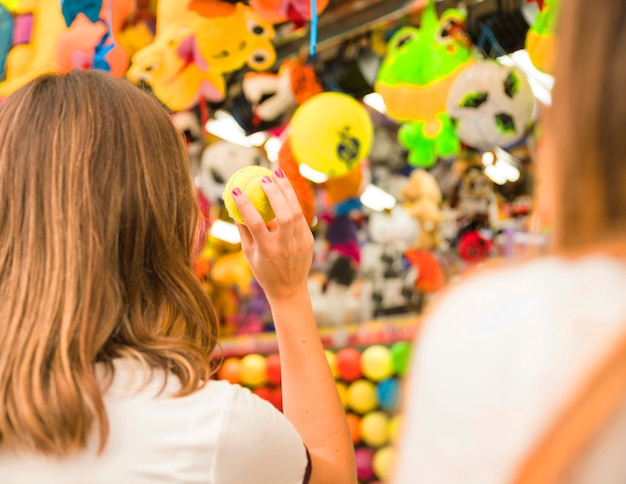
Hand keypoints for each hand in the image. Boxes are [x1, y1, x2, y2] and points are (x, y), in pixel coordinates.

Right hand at [232, 168, 313, 300]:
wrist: (289, 290)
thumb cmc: (264, 270)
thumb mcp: (249, 254)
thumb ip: (243, 230)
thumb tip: (233, 206)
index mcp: (267, 251)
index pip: (256, 224)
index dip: (245, 205)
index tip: (237, 189)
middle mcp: (286, 246)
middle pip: (284, 215)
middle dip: (275, 193)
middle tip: (264, 177)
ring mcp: (300, 243)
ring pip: (297, 212)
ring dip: (287, 190)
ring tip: (277, 173)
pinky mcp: (308, 240)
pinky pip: (300, 216)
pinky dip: (292, 201)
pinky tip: (285, 188)